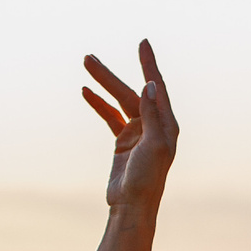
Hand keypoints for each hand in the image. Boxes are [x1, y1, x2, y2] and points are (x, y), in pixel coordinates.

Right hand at [82, 40, 178, 212]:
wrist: (132, 206)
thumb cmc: (147, 180)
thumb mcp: (153, 146)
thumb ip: (151, 115)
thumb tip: (149, 85)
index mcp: (166, 125)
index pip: (156, 88)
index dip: (149, 64)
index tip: (142, 43)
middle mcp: (153, 125)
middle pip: (130, 92)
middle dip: (109, 76)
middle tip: (88, 58)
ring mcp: (138, 132)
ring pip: (118, 101)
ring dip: (102, 85)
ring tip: (85, 65)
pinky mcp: (124, 141)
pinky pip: (110, 116)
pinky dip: (100, 104)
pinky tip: (86, 92)